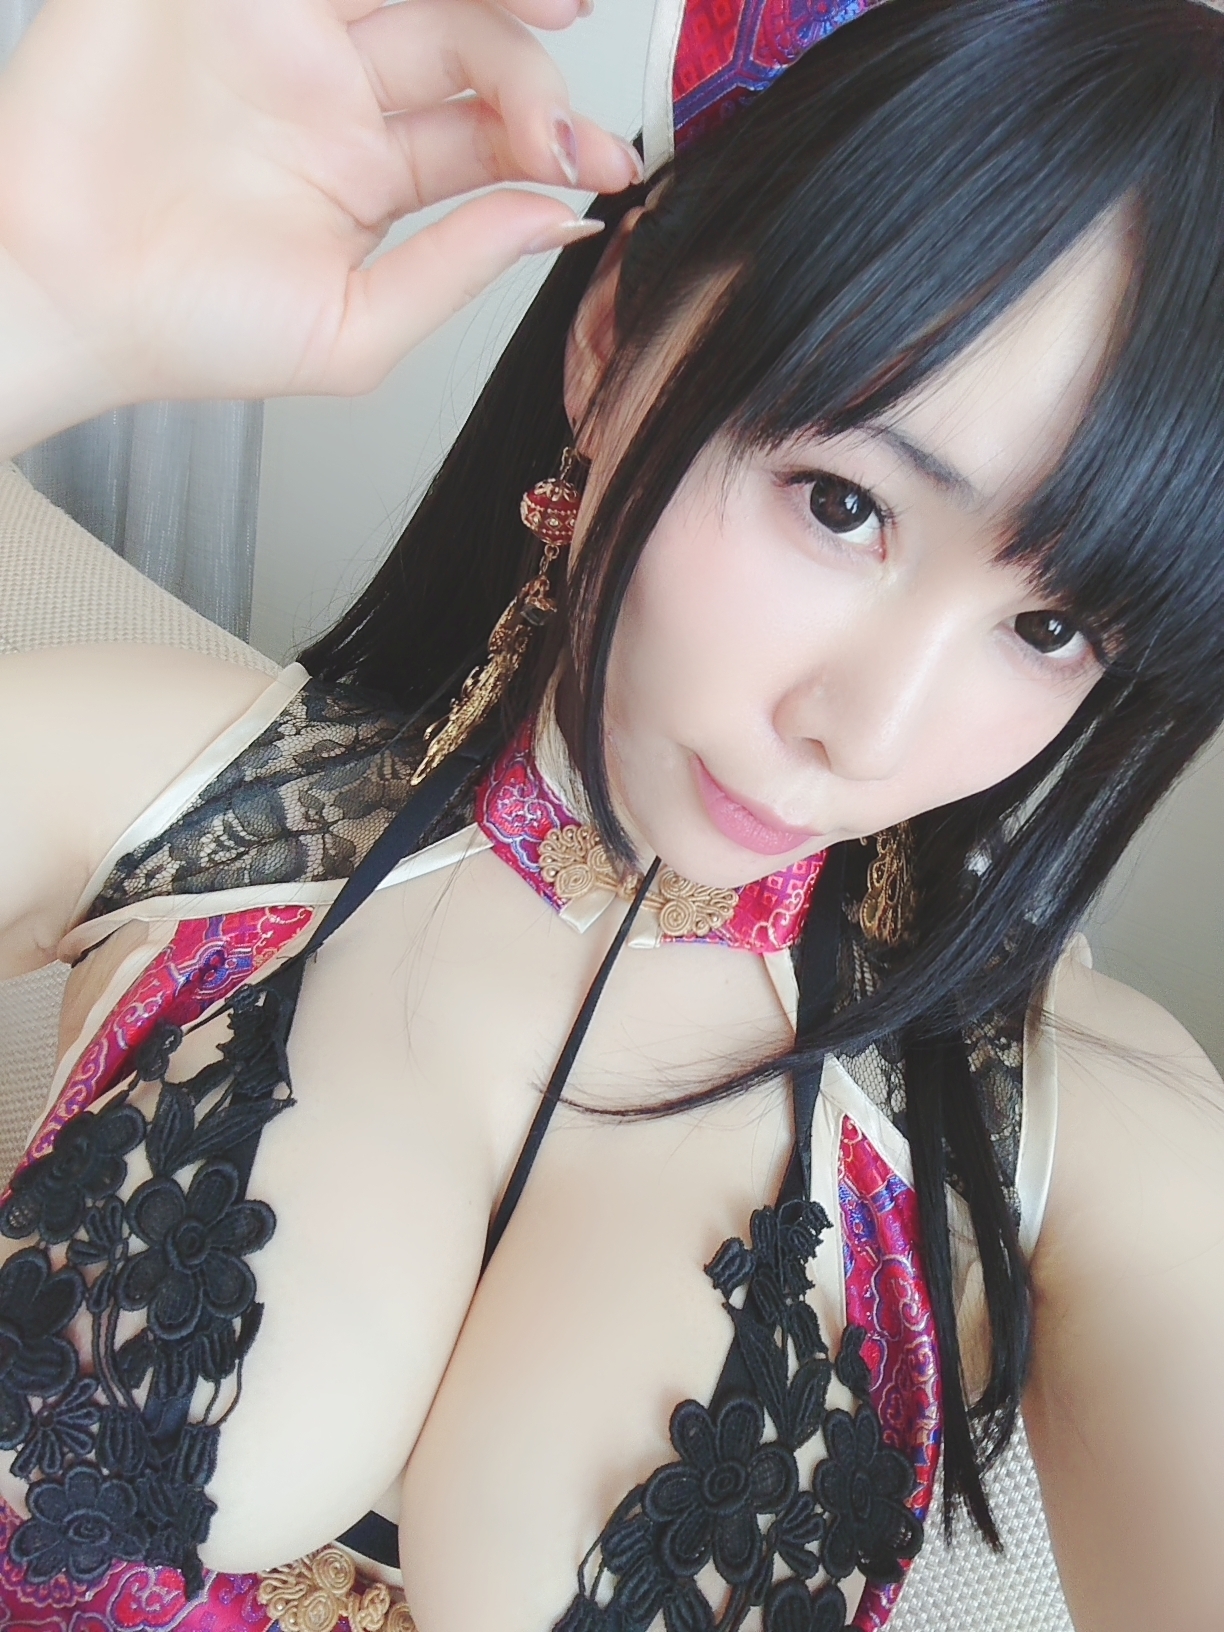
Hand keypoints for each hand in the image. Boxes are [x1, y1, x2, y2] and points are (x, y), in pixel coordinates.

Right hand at [0, 0, 638, 431]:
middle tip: (566, 109)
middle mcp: (333, 92)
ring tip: (555, 7)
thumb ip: (457, 269)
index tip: (603, 168)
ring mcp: (274, 29)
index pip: (485, 129)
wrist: (58, 300)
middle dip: (529, 65)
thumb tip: (560, 226)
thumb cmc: (187, 332)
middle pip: (462, 35)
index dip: (554, 137)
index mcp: (369, 171)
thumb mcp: (354, 331)